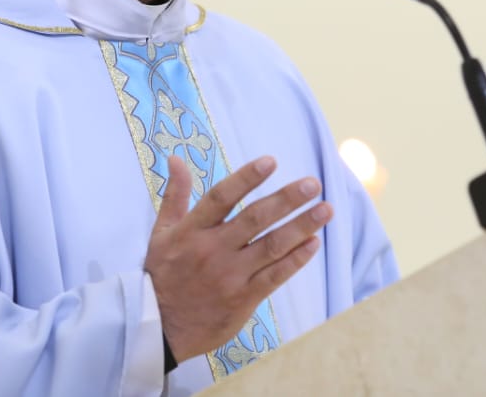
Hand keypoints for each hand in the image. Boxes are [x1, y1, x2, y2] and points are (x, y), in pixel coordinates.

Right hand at [143, 154, 331, 362]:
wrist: (159, 327)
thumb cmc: (163, 274)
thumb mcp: (162, 232)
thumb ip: (175, 194)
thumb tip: (175, 158)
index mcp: (192, 231)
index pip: (221, 197)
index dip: (246, 178)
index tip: (271, 161)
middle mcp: (213, 250)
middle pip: (255, 218)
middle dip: (287, 199)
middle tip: (313, 183)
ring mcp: (230, 275)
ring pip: (272, 246)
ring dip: (302, 226)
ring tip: (326, 209)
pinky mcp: (243, 298)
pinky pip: (275, 276)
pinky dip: (296, 260)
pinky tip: (314, 243)